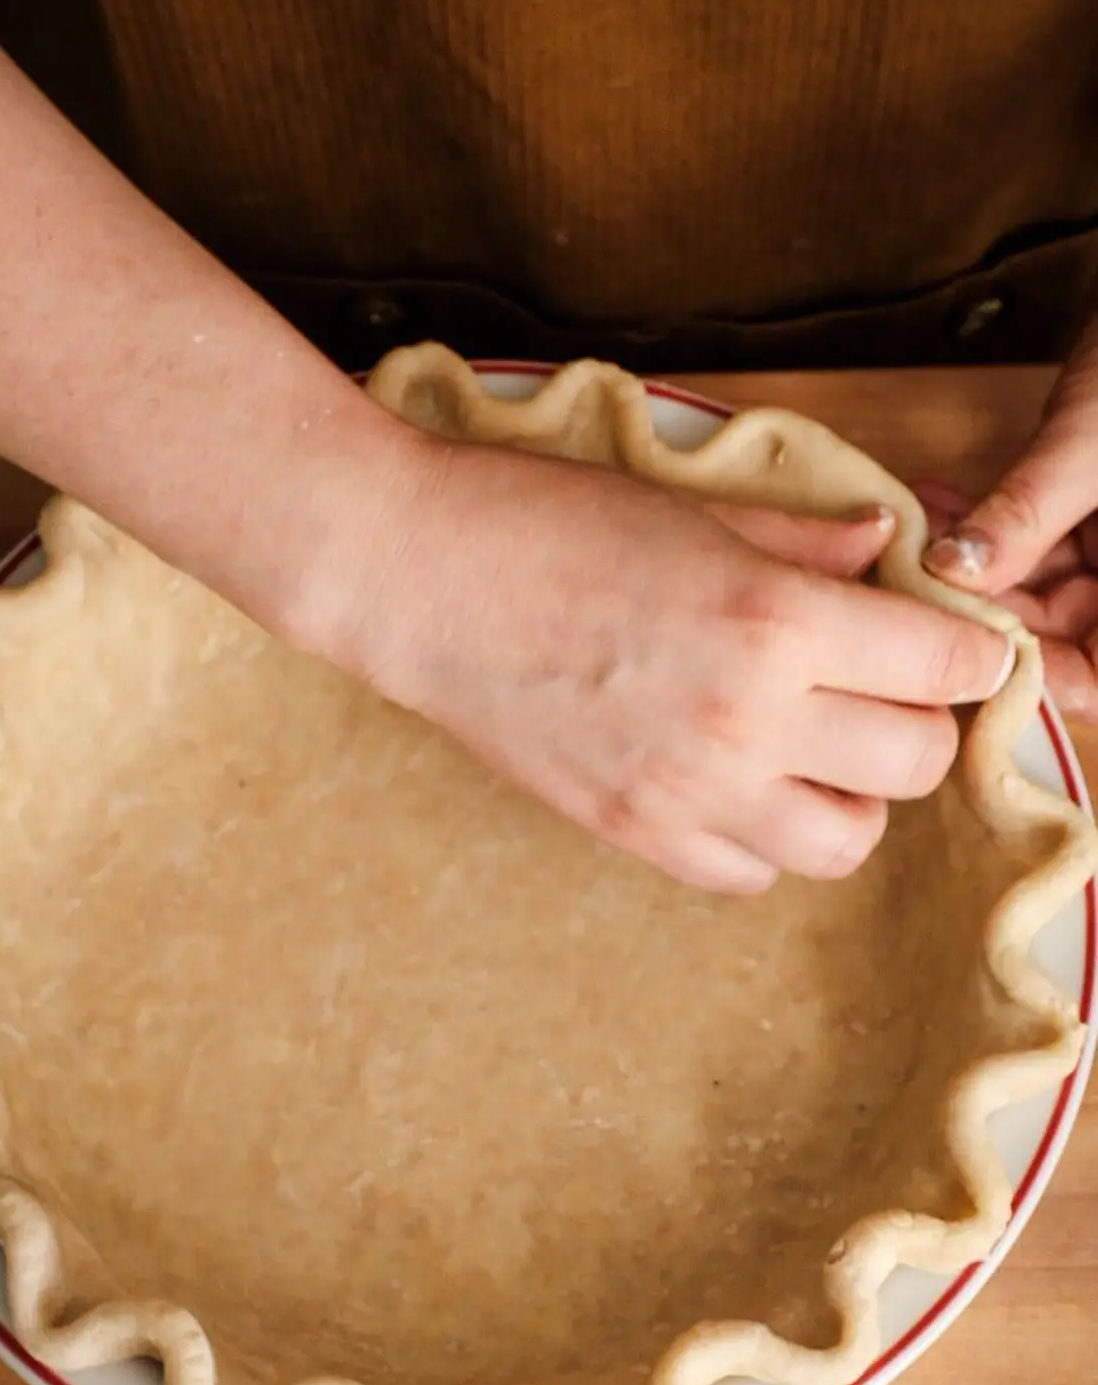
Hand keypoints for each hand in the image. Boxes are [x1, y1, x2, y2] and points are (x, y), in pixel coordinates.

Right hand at [350, 438, 1008, 893]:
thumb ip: (802, 540)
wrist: (414, 579)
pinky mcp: (633, 832)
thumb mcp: (692, 509)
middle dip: (920, 721)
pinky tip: (739, 781)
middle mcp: (747, 718)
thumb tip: (881, 547)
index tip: (960, 646)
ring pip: (846, 841)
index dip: (970, 653)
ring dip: (852, 795)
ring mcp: (688, 790)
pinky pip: (749, 875)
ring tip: (815, 746)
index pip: (940, 662)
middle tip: (884, 687)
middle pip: (914, 761)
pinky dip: (765, 838)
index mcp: (773, 618)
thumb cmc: (541, 521)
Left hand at [922, 323, 1097, 718]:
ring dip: (976, 569)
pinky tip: (937, 502)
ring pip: (1039, 590)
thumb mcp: (1090, 444)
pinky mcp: (1092, 508)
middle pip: (1064, 637)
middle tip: (916, 589)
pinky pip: (1036, 537)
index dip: (1037, 679)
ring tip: (915, 542)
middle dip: (988, 614)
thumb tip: (951, 573)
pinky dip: (989, 525)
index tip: (961, 648)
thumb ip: (1027, 513)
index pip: (1096, 680)